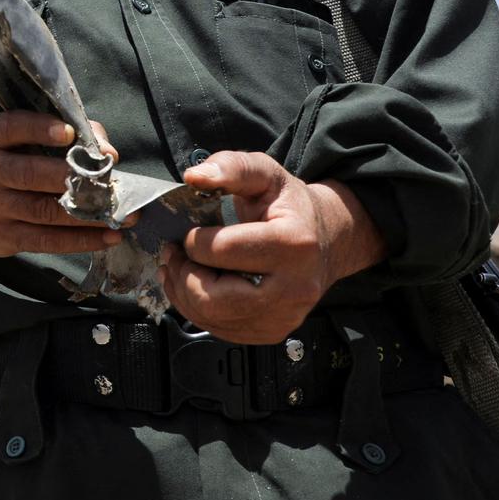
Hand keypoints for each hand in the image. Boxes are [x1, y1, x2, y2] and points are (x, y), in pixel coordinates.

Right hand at [0, 111, 123, 257]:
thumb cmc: (8, 165)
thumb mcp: (20, 142)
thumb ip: (66, 134)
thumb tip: (108, 153)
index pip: (12, 129)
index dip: (40, 129)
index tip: (69, 133)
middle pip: (31, 174)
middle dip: (73, 178)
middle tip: (108, 181)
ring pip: (44, 211)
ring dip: (87, 213)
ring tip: (120, 213)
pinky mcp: (6, 236)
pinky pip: (47, 240)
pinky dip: (82, 240)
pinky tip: (109, 235)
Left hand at [164, 153, 386, 344]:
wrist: (324, 240)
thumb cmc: (289, 207)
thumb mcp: (265, 174)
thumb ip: (231, 167)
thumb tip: (194, 176)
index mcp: (294, 244)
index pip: (223, 251)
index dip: (194, 241)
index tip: (189, 232)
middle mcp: (294, 288)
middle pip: (213, 298)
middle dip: (182, 273)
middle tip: (174, 253)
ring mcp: (285, 316)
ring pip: (211, 319)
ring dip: (183, 293)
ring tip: (180, 267)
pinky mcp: (273, 332)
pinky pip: (220, 330)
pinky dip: (197, 310)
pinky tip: (196, 285)